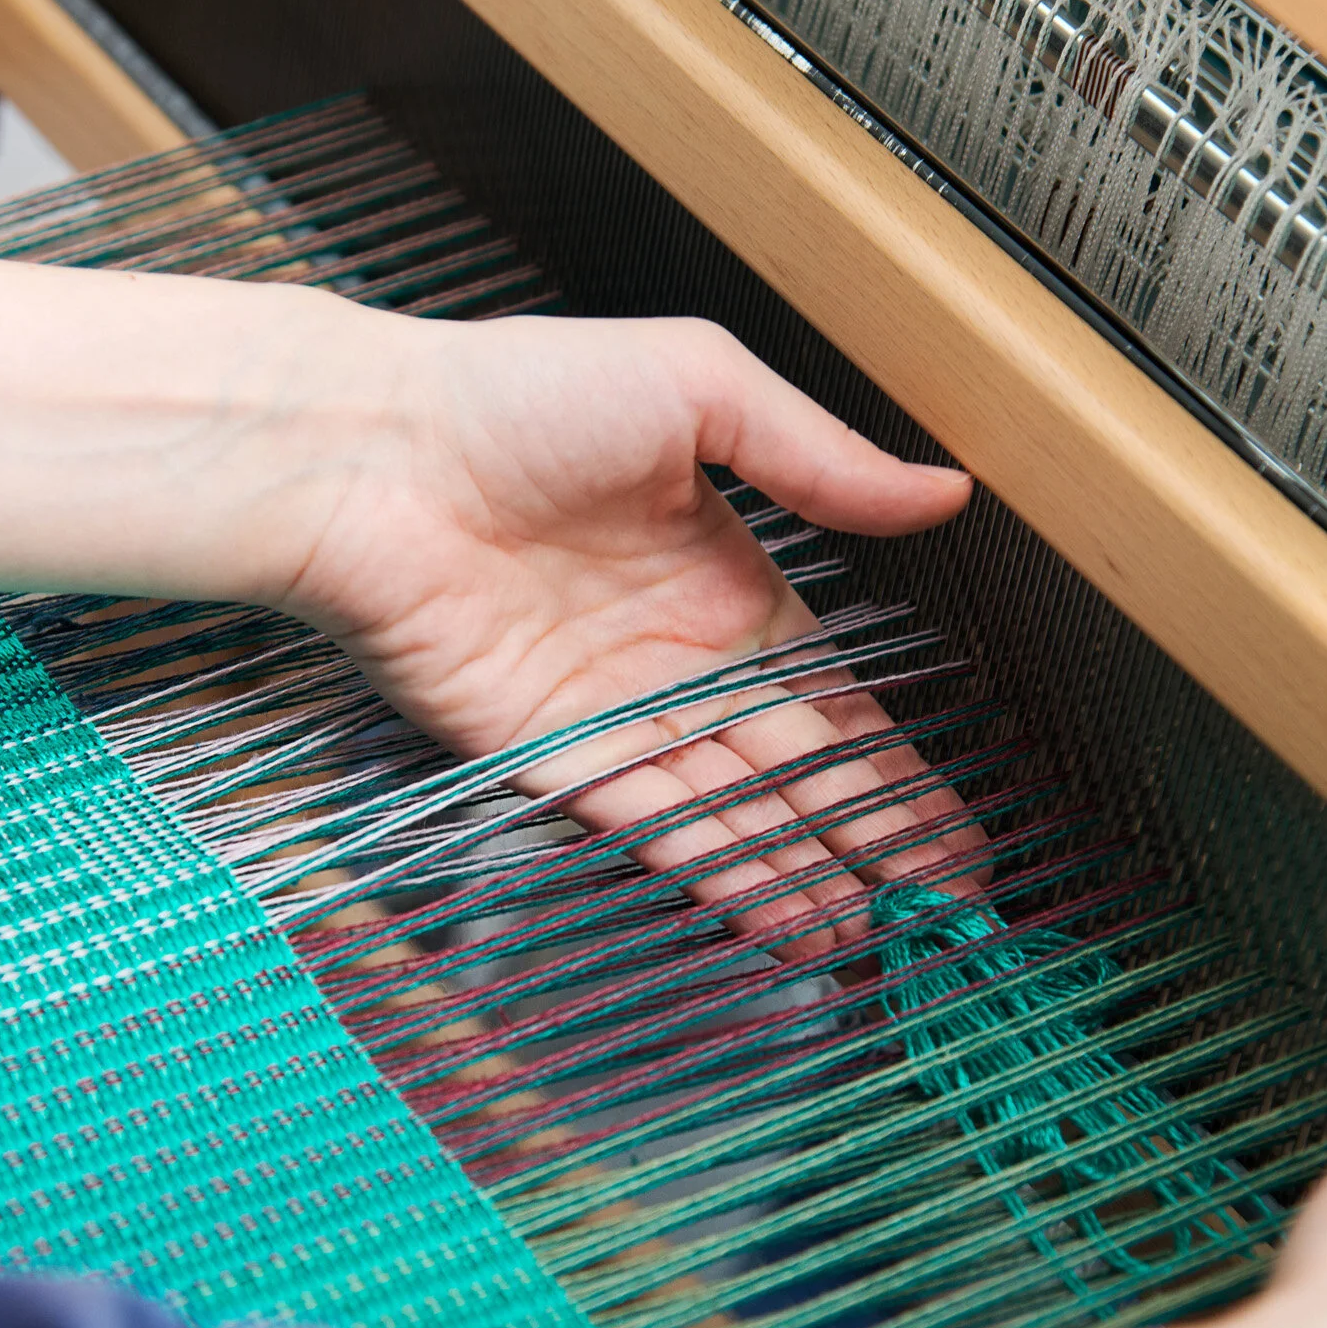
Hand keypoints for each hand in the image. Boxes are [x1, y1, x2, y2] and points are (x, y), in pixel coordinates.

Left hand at [279, 312, 981, 954]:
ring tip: (876, 939)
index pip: (827, 695)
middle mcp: (671, 659)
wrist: (373, 449)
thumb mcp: (698, 389)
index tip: (953, 822)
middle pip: (791, 769)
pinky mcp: (539, 754)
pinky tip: (782, 914)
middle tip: (943, 905)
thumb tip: (942, 492)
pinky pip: (642, 823)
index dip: (893, 761)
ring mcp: (606, 714)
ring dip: (801, 873)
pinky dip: (714, 870)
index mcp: (720, 583)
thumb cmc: (517, 393)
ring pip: (725, 811)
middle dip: (868, 837)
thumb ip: (818, 459)